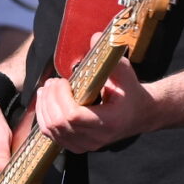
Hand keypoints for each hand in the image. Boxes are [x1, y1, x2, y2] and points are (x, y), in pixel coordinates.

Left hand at [35, 55, 158, 153]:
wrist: (139, 114)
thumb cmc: (131, 92)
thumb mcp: (126, 73)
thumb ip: (111, 57)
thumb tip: (94, 36)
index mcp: (110, 122)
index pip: (73, 116)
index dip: (61, 97)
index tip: (64, 80)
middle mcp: (96, 139)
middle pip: (58, 122)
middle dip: (50, 98)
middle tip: (53, 81)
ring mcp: (85, 146)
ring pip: (50, 129)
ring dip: (44, 105)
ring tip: (48, 88)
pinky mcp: (76, 146)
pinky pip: (50, 134)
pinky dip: (44, 116)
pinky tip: (46, 100)